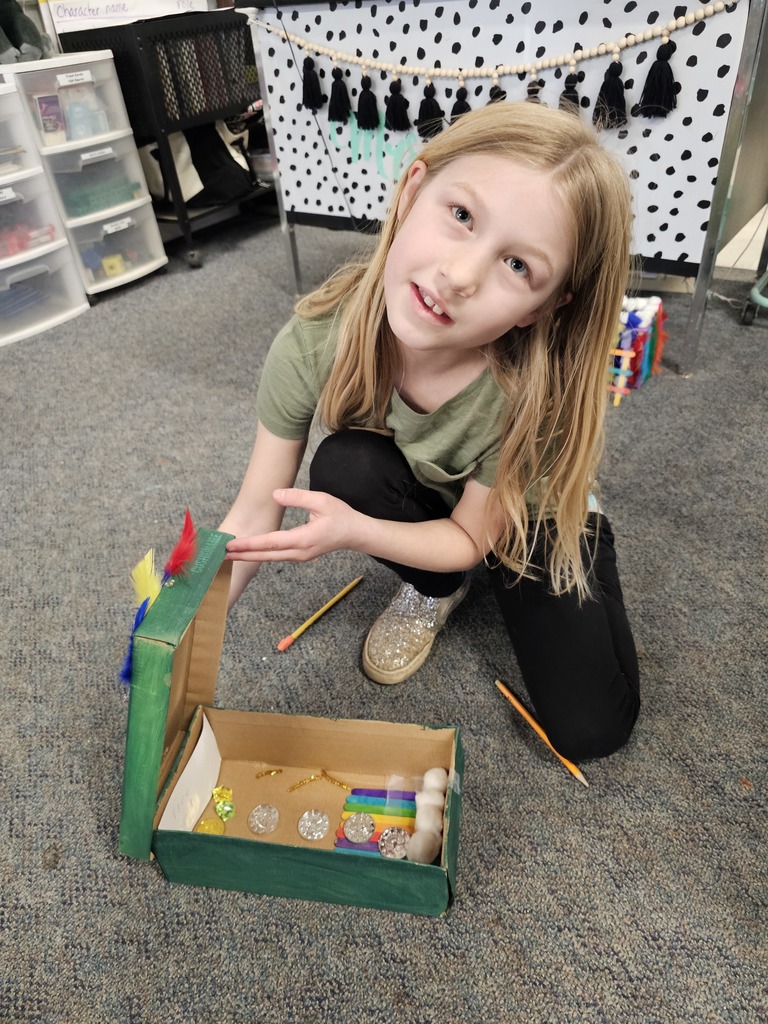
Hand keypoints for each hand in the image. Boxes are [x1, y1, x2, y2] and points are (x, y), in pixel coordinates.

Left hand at [225, 488, 361, 562]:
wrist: (355, 534)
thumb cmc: (341, 516)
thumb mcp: (322, 501)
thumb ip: (298, 497)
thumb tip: (275, 494)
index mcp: (302, 539)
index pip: (270, 543)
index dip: (249, 544)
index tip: (231, 544)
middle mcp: (298, 552)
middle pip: (265, 555)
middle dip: (242, 554)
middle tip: (220, 553)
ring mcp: (299, 556)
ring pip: (269, 558)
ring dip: (250, 556)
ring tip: (230, 554)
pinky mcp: (300, 555)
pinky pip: (276, 556)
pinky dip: (261, 555)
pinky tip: (250, 552)